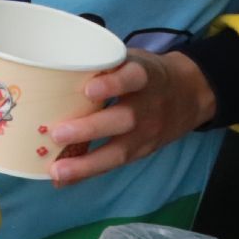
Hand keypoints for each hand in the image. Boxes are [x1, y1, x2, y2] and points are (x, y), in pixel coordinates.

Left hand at [50, 49, 215, 187]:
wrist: (190, 93)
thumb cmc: (143, 72)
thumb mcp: (130, 58)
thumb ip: (100, 62)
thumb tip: (48, 67)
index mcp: (144, 76)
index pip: (133, 78)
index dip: (113, 83)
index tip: (89, 89)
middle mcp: (149, 105)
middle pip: (124, 119)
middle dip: (90, 129)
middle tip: (57, 133)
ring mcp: (148, 132)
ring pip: (119, 150)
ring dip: (86, 163)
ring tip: (57, 170)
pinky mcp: (143, 151)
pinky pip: (115, 164)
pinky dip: (88, 172)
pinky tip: (63, 179)